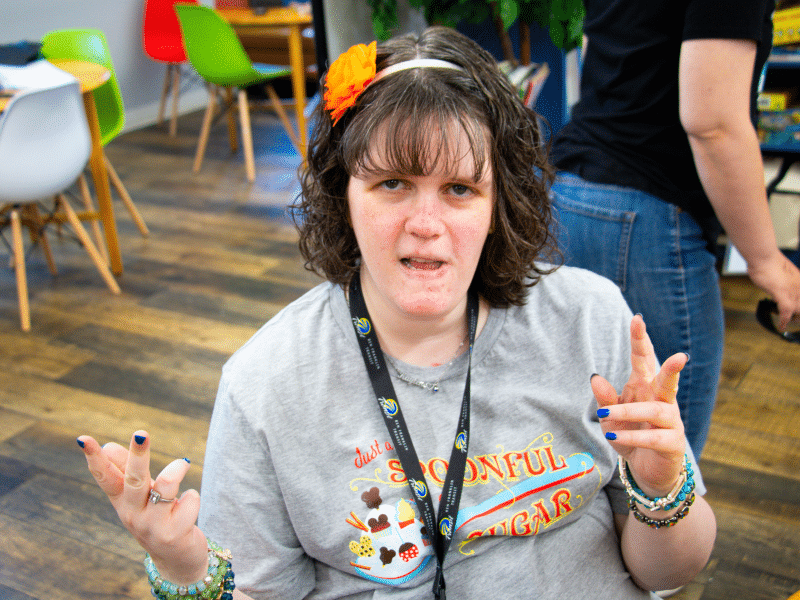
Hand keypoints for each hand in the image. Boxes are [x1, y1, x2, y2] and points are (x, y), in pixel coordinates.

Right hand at [77, 430, 208, 584]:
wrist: (175, 558)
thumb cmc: (156, 517)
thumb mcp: (138, 496)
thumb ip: (125, 472)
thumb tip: (109, 446)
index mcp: (122, 501)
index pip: (105, 477)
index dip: (94, 458)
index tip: (82, 439)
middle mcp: (133, 513)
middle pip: (134, 480)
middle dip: (138, 456)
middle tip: (141, 434)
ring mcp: (152, 525)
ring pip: (165, 486)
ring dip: (177, 469)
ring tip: (183, 465)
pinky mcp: (173, 534)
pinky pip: (189, 501)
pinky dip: (192, 498)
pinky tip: (188, 506)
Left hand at [591, 315, 687, 496]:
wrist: (646, 469)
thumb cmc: (629, 434)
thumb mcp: (611, 416)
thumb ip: (605, 398)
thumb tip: (595, 377)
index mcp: (645, 387)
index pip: (643, 359)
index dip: (640, 340)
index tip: (637, 319)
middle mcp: (661, 400)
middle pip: (667, 380)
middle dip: (671, 367)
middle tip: (679, 356)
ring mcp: (671, 422)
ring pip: (656, 411)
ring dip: (629, 411)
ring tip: (605, 415)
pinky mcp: (672, 443)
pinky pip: (654, 438)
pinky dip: (632, 436)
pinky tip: (614, 436)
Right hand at [747, 251, 799, 330]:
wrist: (764, 257)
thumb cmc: (768, 261)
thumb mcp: (781, 272)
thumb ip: (782, 281)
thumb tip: (778, 287)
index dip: (799, 308)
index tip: (796, 314)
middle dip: (798, 314)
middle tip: (793, 319)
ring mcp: (793, 292)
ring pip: (798, 311)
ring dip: (793, 318)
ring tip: (786, 322)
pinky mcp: (783, 295)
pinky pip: (786, 313)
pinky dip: (784, 321)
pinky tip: (781, 326)